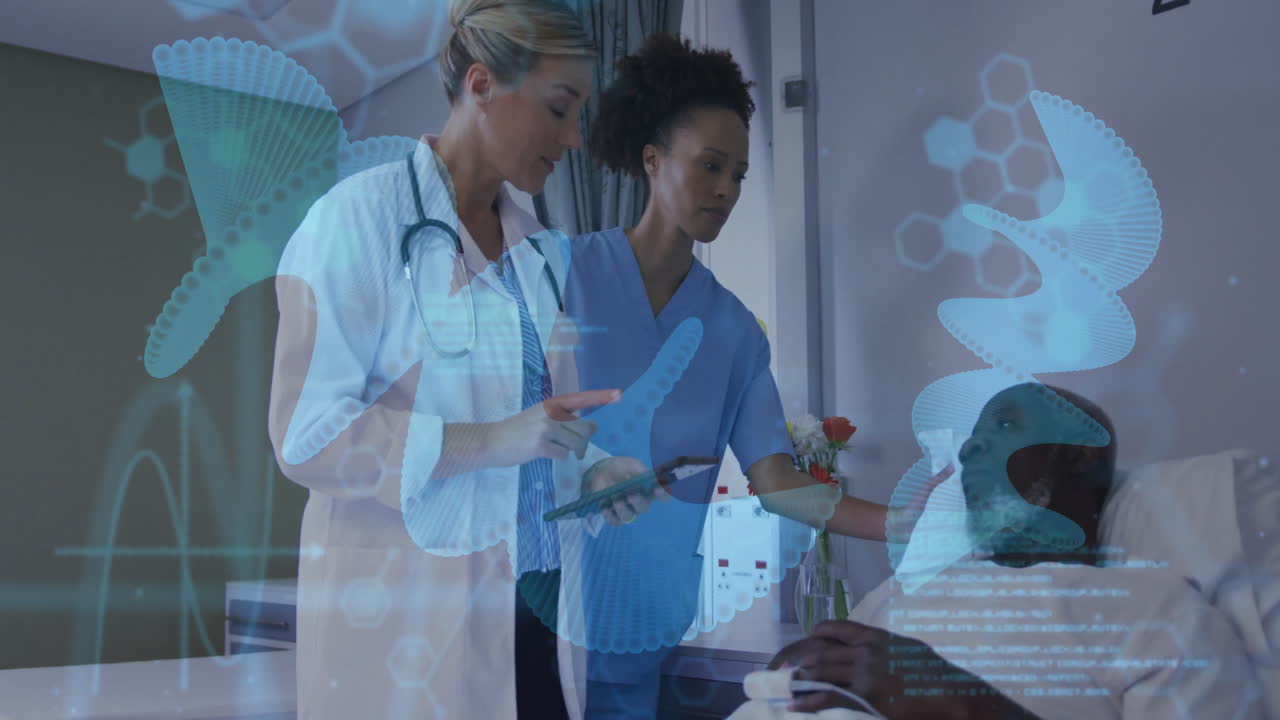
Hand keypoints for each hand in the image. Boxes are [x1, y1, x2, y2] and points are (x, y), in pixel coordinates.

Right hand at [484, 389, 619, 466]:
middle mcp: (551, 412)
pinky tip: (545, 454)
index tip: (619, 395)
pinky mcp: (540, 445)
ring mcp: (545, 428)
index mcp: (552, 404)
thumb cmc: (516, 431)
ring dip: (570, 450)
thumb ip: (562, 418)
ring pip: (575, 443)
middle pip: (583, 429)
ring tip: (558, 450)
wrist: (490, 441)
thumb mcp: (539, 416)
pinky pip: (562, 454)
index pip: (581, 398)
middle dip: (583, 441)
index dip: (601, 397)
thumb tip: (592, 426)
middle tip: (576, 448)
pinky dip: (558, 456)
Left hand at [581, 456, 669, 525]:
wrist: (601, 470)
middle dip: (638, 502)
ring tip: (615, 499)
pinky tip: (605, 508)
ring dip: (622, 508)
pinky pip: (614, 521)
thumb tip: (651, 476)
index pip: (662, 495)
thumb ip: (641, 471)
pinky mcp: (613, 515)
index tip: (657, 489)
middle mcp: (640, 502)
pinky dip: (609, 516)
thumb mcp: (632, 465)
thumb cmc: (621, 468)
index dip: (663, 494)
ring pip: (628, 516)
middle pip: (644, 507)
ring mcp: (627, 510)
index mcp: (649, 490)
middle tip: (631, 496)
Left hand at [769, 620, 1037, 719]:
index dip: (817, 635)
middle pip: (821, 650)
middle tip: (779, 671)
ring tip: (781, 688)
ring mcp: (866, 673)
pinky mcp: (867, 696)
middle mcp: (868, 651)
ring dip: (798, 680)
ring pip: (820, 671)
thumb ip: (886, 649)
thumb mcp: (910, 652)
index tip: (806, 642)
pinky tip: (795, 706)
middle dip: (797, 661)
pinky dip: (808, 701)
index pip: (837, 628)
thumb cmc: (936, 678)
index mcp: (878, 637)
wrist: (954, 696)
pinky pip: (829, 695)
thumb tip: (873, 651)